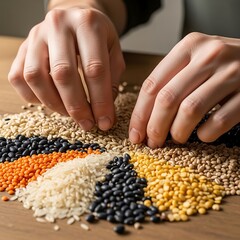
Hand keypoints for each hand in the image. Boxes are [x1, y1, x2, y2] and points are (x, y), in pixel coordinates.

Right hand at [8, 7, 124, 130]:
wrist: (74, 16)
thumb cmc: (97, 37)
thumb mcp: (114, 52)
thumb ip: (112, 79)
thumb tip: (104, 112)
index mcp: (87, 24)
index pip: (94, 69)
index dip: (101, 101)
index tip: (105, 122)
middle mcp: (58, 25)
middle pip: (63, 74)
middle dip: (77, 107)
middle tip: (87, 124)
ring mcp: (35, 36)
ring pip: (36, 77)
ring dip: (54, 104)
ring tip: (70, 114)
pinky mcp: (22, 48)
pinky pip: (19, 78)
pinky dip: (34, 97)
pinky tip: (51, 102)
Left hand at [129, 32, 239, 147]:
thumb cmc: (220, 64)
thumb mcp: (193, 61)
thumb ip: (170, 80)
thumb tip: (144, 117)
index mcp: (189, 46)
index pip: (152, 85)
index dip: (140, 114)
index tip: (135, 134)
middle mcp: (209, 55)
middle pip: (168, 99)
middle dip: (155, 127)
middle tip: (152, 143)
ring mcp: (232, 72)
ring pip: (190, 110)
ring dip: (178, 132)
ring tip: (177, 138)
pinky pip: (219, 121)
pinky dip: (205, 134)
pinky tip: (202, 135)